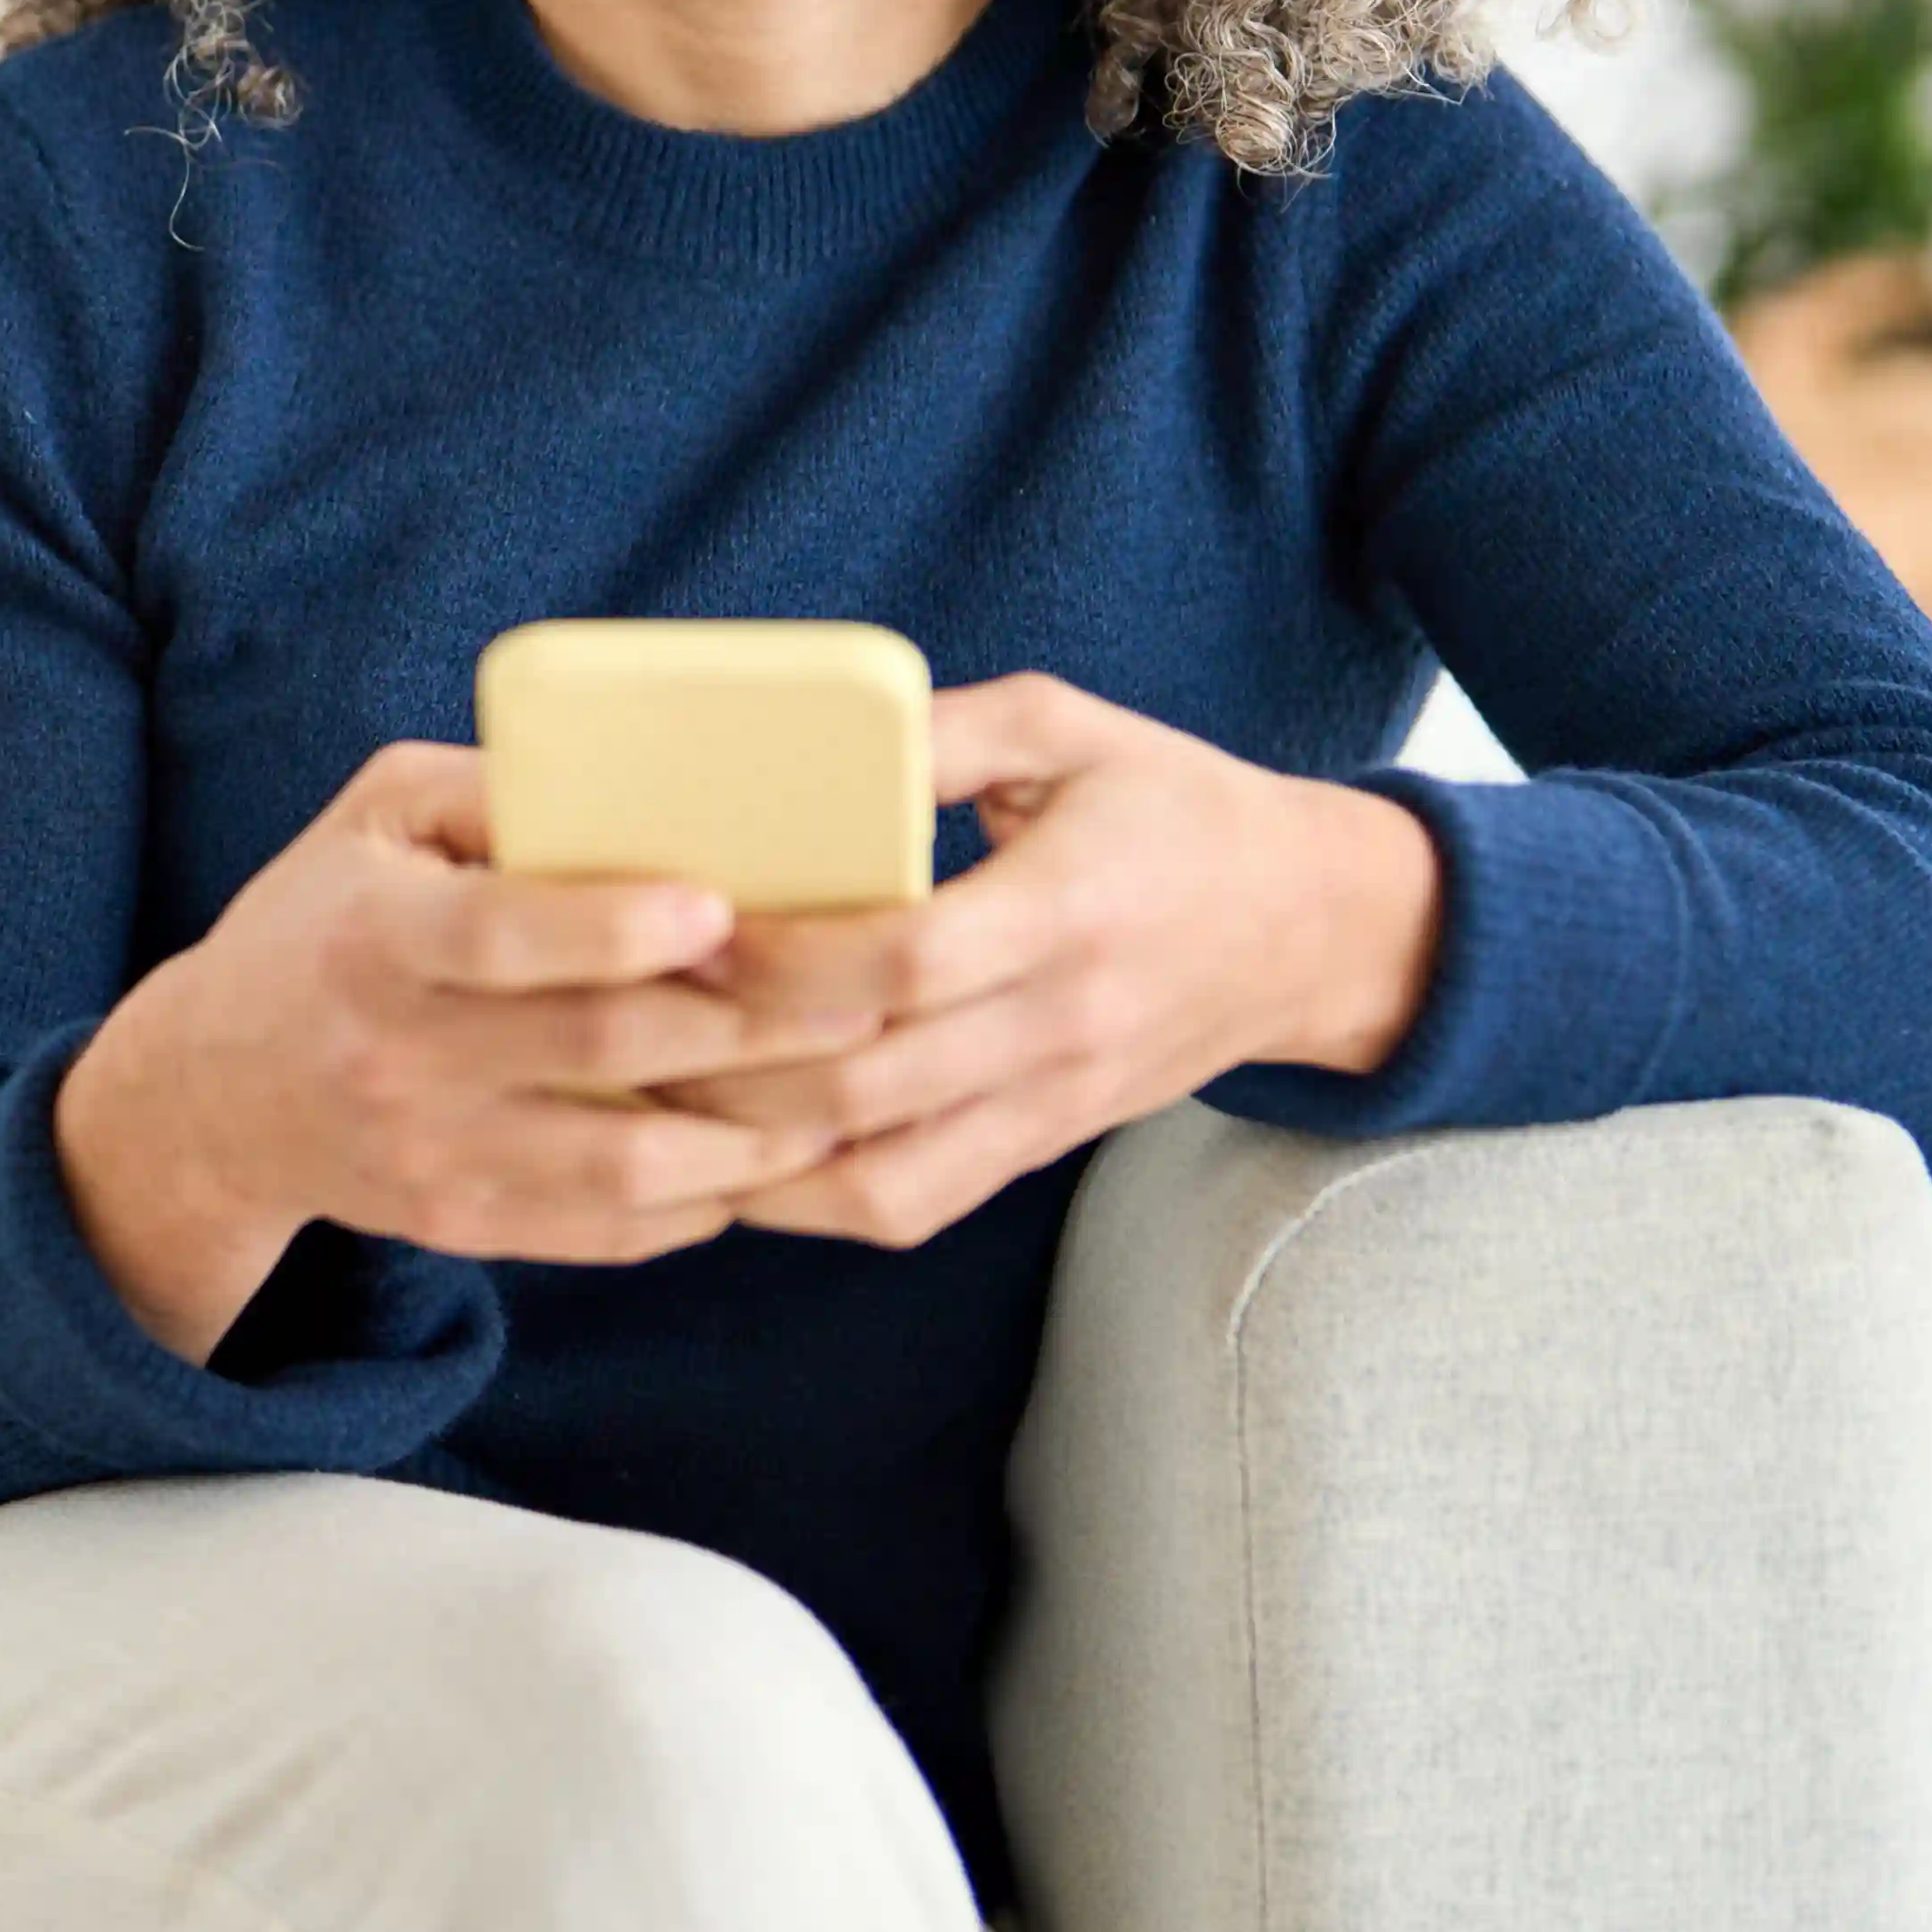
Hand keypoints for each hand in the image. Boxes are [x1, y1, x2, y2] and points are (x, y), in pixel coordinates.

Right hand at [53, 740, 880, 1360]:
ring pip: (631, 1163)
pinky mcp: (465, 1227)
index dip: (617, 926)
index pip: (503, 936)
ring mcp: (434, 1155)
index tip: (721, 906)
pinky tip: (772, 1154)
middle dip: (749, 1024)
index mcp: (379, 937)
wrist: (213, 1093)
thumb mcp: (375, 814)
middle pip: (602, 1049)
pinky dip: (710, 1199)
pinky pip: (615, 1230)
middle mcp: (401, 1055)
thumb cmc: (324, 920)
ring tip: (845, 1087)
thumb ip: (498, 789)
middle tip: (863, 995)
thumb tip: (649, 769)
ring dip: (756, 1131)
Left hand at [658, 671, 1442, 1250]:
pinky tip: (725, 1162)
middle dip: (727, 1066)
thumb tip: (815, 736)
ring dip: (751, 1154)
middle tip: (623, 1019)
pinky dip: (808, 1201)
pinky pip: (912, 1203)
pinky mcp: (1039, 1145)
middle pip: (870, 1083)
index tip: (691, 928)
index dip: (786, 961)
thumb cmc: (1173, 807)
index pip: (908, 963)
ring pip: (880, 1172)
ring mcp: (1050, 1102)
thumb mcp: (1070, 728)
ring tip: (645, 1100)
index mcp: (1069, 908)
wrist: (1308, 929)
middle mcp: (1059, 1023)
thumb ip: (944, 731)